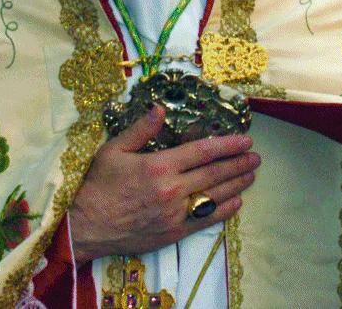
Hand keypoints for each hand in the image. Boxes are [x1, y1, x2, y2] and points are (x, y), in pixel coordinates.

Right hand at [69, 104, 260, 264]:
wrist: (85, 226)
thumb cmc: (98, 185)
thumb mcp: (114, 149)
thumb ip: (140, 129)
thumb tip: (160, 108)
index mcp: (159, 166)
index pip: (202, 152)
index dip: (227, 145)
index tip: (245, 139)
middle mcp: (171, 190)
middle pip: (214, 174)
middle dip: (238, 164)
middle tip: (256, 157)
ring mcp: (174, 214)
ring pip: (214, 197)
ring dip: (237, 185)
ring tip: (251, 175)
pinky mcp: (172, 233)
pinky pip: (204, 221)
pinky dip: (223, 211)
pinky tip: (236, 202)